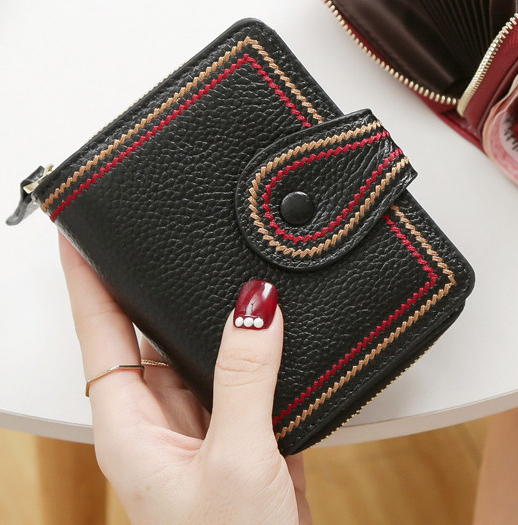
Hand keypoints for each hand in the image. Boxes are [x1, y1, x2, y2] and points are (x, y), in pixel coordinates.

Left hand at [59, 233, 312, 524]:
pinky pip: (241, 365)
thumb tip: (254, 305)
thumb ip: (242, 377)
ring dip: (212, 307)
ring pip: (199, 344)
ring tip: (220, 258)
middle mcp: (160, 417)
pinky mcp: (240, 425)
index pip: (99, 333)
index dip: (89, 279)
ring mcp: (202, 420)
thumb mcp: (233, 460)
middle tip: (159, 224)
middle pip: (147, 328)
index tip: (80, 231)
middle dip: (152, 278)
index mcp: (132, 426)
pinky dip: (254, 338)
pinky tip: (269, 315)